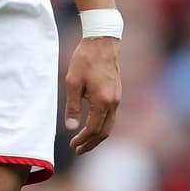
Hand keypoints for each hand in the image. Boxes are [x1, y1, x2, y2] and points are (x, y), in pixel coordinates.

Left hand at [63, 36, 120, 153]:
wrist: (102, 40)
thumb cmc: (85, 59)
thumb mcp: (73, 82)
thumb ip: (73, 107)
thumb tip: (71, 128)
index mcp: (102, 101)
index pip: (93, 129)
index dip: (83, 140)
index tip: (72, 145)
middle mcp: (114, 102)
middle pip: (105, 132)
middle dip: (91, 143)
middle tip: (78, 150)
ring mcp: (118, 97)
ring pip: (110, 124)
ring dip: (98, 135)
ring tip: (85, 141)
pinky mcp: (117, 92)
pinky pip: (112, 115)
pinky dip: (103, 124)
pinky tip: (93, 123)